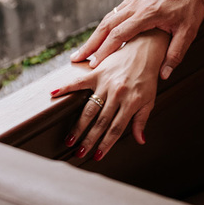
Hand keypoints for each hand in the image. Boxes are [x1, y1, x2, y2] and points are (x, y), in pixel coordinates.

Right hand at [51, 31, 166, 159]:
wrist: (146, 48)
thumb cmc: (148, 77)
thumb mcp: (150, 99)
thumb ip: (141, 120)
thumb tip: (140, 140)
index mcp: (132, 102)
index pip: (117, 128)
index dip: (107, 144)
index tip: (97, 157)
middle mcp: (118, 93)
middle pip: (101, 122)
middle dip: (90, 140)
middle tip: (79, 153)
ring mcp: (106, 82)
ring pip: (89, 109)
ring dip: (79, 126)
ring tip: (69, 140)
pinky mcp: (97, 72)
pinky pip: (78, 81)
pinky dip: (65, 87)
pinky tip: (52, 95)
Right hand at [71, 0, 203, 78]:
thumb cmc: (193, 7)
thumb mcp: (188, 33)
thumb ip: (175, 55)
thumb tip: (163, 76)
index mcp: (148, 13)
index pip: (120, 34)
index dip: (105, 51)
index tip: (94, 65)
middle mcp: (137, 3)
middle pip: (107, 26)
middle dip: (91, 44)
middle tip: (77, 59)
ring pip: (109, 17)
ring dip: (96, 34)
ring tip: (84, 50)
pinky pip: (117, 11)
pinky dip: (107, 25)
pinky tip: (101, 36)